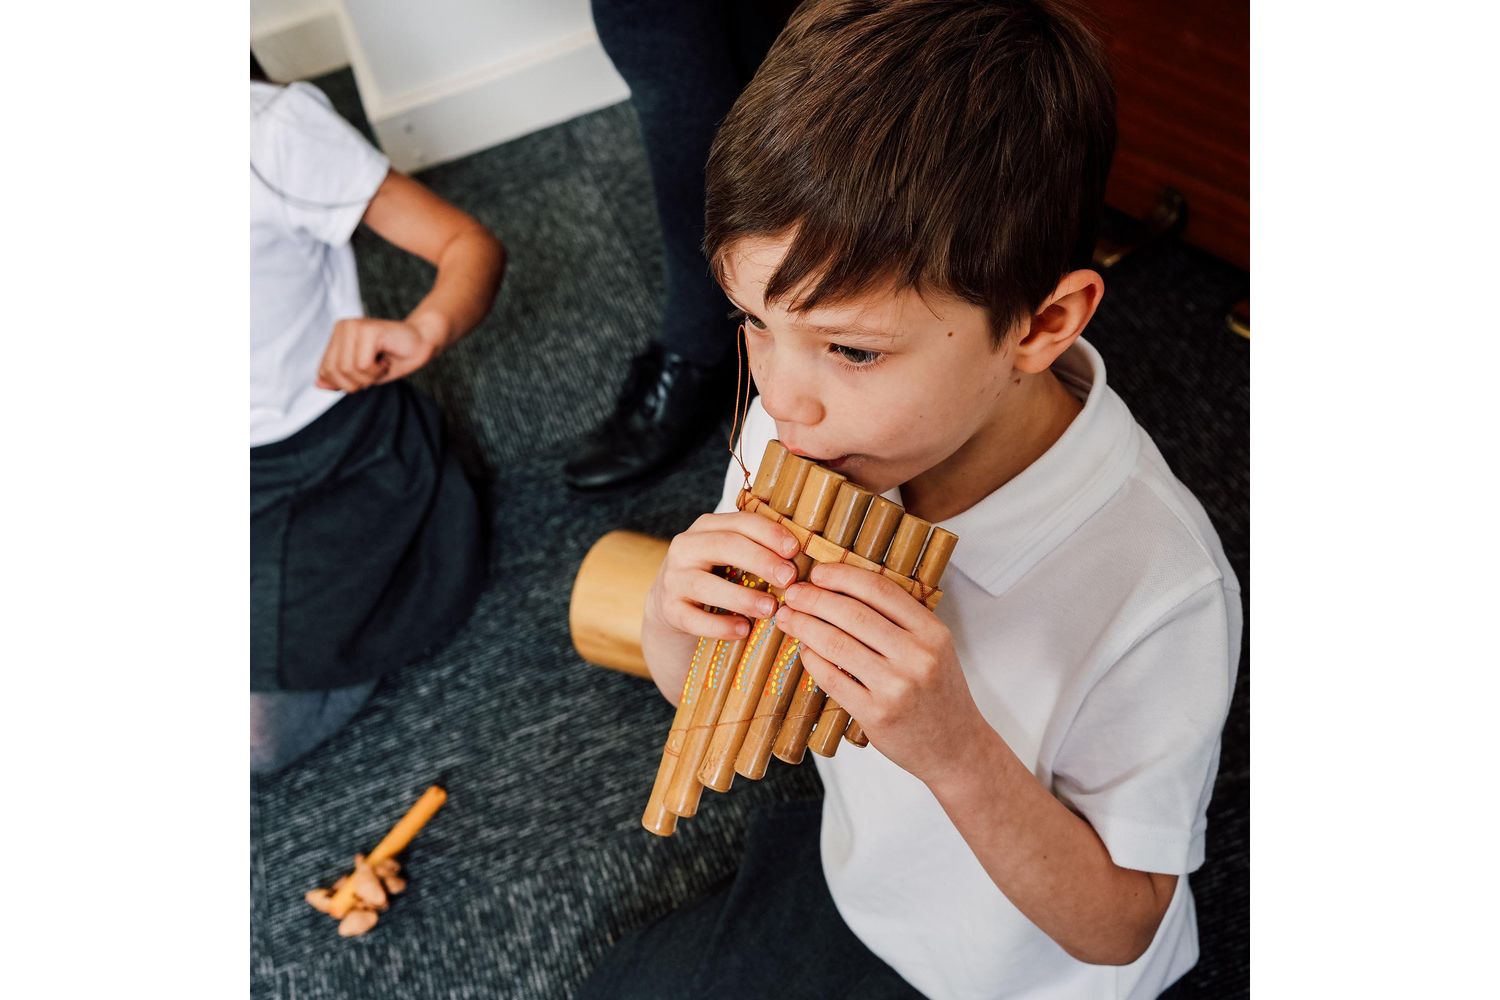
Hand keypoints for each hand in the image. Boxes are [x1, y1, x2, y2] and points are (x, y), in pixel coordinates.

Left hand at [315, 317, 440, 391]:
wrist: (422, 343)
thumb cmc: (393, 359)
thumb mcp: (362, 375)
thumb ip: (339, 378)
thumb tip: (318, 384)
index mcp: (337, 335)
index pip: (325, 370)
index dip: (345, 383)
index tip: (366, 373)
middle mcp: (342, 327)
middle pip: (335, 372)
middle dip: (358, 381)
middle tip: (376, 371)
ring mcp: (354, 326)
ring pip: (348, 369)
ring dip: (369, 376)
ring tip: (381, 364)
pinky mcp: (367, 330)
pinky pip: (362, 365)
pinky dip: (377, 370)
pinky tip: (386, 359)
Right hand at [646, 511, 802, 642]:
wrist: (672, 603)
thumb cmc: (717, 575)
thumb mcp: (732, 555)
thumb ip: (759, 549)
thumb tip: (805, 557)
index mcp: (706, 527)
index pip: (740, 522)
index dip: (769, 533)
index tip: (795, 549)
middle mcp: (685, 547)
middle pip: (724, 546)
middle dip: (761, 561)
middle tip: (789, 578)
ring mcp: (673, 579)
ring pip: (706, 585)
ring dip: (742, 597)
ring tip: (771, 609)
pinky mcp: (668, 610)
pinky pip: (693, 619)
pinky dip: (719, 626)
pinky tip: (743, 630)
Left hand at [775, 562, 986, 783]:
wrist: (955, 748)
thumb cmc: (938, 693)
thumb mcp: (935, 648)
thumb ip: (900, 621)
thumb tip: (842, 589)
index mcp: (932, 632)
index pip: (880, 590)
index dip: (842, 576)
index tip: (817, 573)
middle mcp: (917, 656)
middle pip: (853, 614)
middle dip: (815, 599)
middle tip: (793, 593)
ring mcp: (896, 687)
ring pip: (837, 645)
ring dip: (805, 627)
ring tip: (788, 618)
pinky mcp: (876, 714)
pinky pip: (833, 679)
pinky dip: (812, 660)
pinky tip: (804, 650)